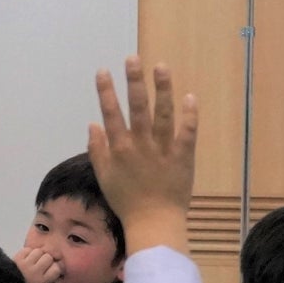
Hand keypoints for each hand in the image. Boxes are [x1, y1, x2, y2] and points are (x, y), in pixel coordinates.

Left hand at [15, 246, 62, 282]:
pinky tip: (28, 258)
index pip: (57, 268)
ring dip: (39, 254)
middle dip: (49, 260)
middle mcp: (35, 271)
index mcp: (43, 282)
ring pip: (39, 251)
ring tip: (37, 260)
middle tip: (45, 264)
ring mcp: (25, 264)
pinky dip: (29, 252)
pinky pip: (27, 249)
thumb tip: (61, 276)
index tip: (55, 269)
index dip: (58, 267)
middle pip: (48, 257)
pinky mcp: (17, 258)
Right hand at [88, 56, 196, 254]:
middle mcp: (140, 144)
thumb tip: (93, 125)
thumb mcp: (104, 176)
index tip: (103, 71)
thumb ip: (97, 150)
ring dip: (162, 89)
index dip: (106, 91)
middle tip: (133, 58)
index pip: (110, 113)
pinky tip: (190, 97)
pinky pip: (187, 133)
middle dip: (134, 81)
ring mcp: (163, 149)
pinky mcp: (183, 157)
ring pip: (162, 114)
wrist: (154, 223)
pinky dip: (189, 116)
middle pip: (136, 107)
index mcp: (119, 148)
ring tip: (161, 67)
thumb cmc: (126, 201)